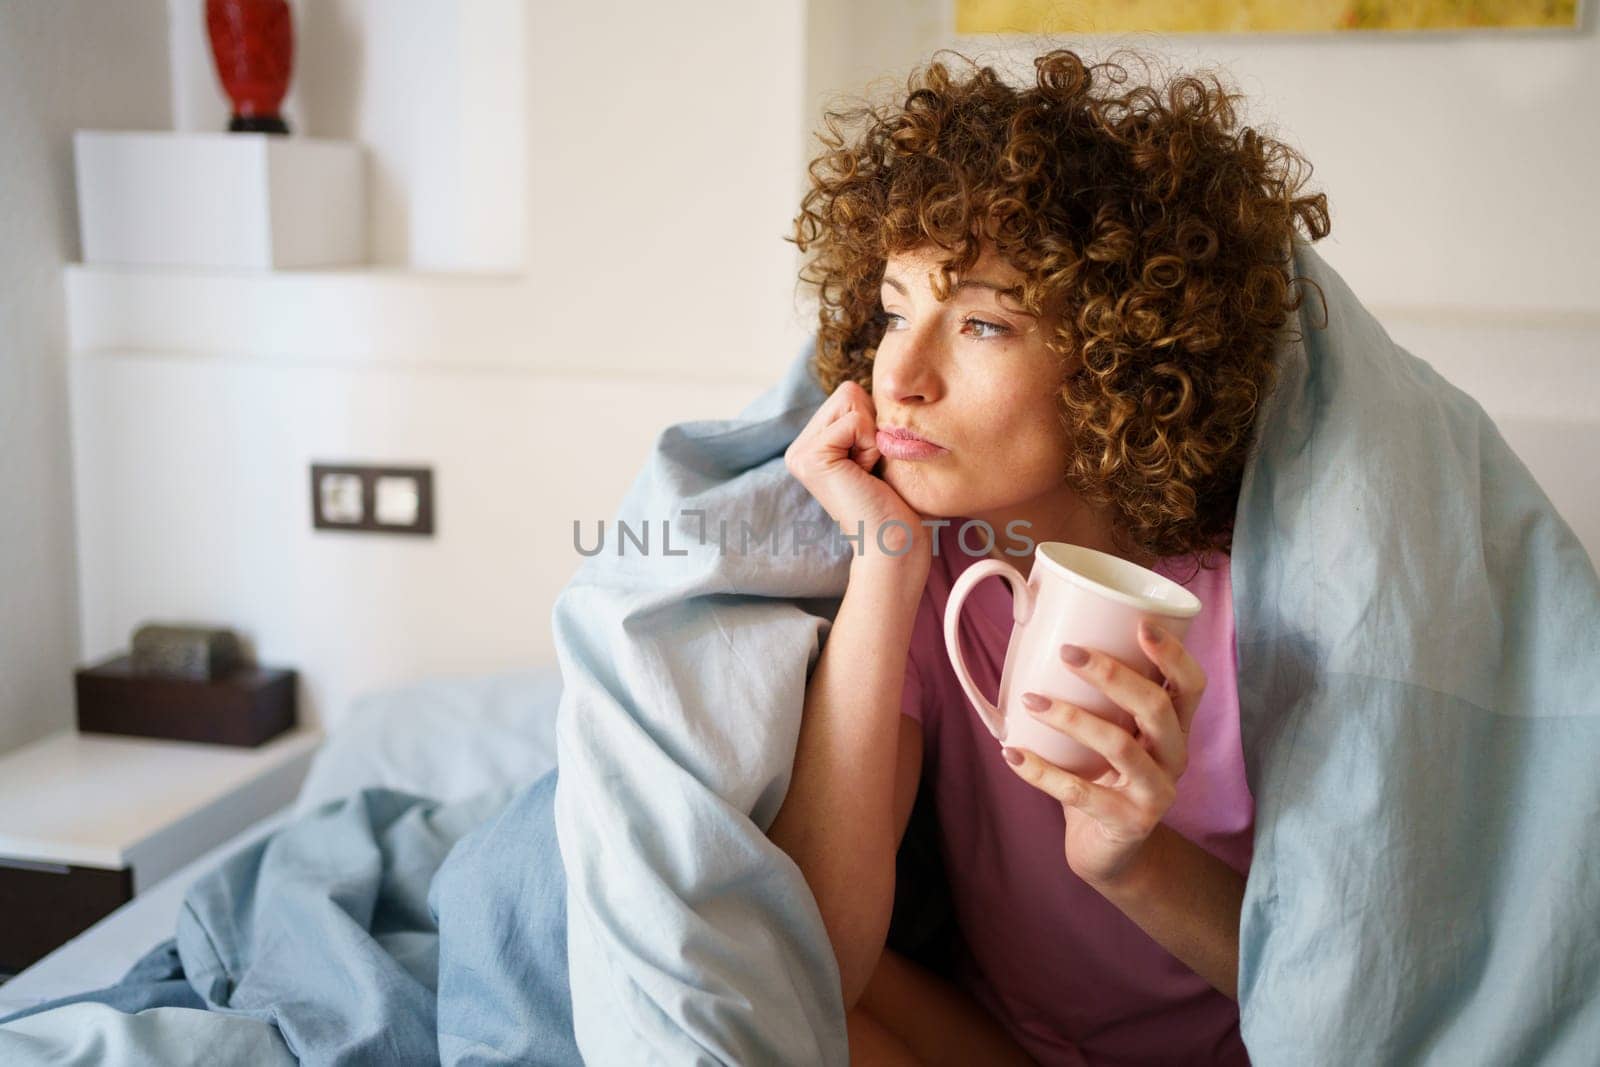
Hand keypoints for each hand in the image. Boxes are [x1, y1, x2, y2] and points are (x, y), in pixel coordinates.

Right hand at [784, 381, 928, 564]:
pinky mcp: (811, 458)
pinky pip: (854, 420)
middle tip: (871, 468)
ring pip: (850, 399)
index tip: (872, 463)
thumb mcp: (876, 449)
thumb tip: (874, 385)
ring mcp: (800, 453)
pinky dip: (870, 445)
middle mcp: (798, 448)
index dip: (874, 423)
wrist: (893, 543)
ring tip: (868, 471)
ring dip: (872, 435)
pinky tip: (865, 475)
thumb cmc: (896, 501)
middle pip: (848, 392)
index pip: (849, 394)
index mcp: (811, 444)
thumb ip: (864, 418)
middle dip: (872, 426)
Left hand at [1001, 621, 1207, 889]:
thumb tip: (1039, 634)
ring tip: (1031, 701)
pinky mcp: (1128, 823)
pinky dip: (1042, 772)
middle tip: (1068, 652)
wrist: (1109, 851)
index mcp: (1174, 728)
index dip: (1172, 654)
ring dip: (1071, 718)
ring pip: (1120, 746)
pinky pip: (1081, 793)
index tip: (1140, 623)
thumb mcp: (1111, 733)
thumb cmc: (1104, 776)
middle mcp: (1175, 758)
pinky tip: (1012, 754)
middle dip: (1112, 674)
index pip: (1190, 685)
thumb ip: (1096, 697)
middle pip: (1155, 707)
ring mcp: (1156, 793)